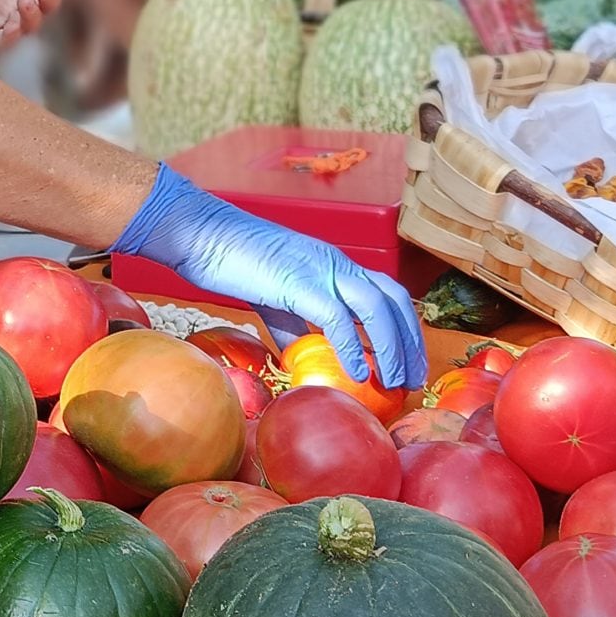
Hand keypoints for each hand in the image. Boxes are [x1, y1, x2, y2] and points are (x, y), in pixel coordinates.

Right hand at [113, 166, 426, 386]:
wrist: (201, 234)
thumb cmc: (231, 263)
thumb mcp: (273, 298)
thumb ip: (293, 325)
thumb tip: (302, 359)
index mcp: (335, 264)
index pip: (387, 293)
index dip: (404, 328)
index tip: (408, 362)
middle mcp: (337, 263)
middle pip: (394, 300)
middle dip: (410, 342)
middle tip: (413, 379)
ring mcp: (321, 269)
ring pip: (376, 307)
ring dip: (392, 348)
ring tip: (394, 382)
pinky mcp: (300, 281)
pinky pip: (336, 318)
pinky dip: (353, 348)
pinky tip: (358, 373)